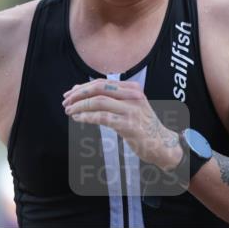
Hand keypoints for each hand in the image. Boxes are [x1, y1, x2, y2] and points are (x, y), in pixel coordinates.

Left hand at [62, 79, 182, 170]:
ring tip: (69, 111)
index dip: (83, 87)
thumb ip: (109, 99)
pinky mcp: (129, 125)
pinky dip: (87, 117)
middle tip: (66, 101)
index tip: (69, 94)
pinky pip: (102, 117)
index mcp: (132, 89)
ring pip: (99, 102)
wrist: (162, 144)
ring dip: (80, 106)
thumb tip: (80, 90)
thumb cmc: (143, 126)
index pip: (102, 83)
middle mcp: (133, 96)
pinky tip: (78, 119)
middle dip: (79, 94)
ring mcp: (132, 110)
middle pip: (99, 88)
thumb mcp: (129, 107)